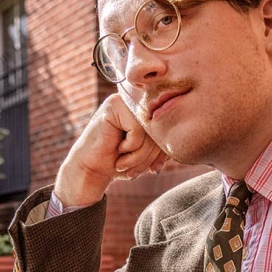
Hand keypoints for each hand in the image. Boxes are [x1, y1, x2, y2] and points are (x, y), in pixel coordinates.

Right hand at [55, 93, 169, 208]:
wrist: (91, 170)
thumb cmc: (120, 161)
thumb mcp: (149, 154)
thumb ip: (164, 145)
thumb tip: (180, 143)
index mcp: (148, 111)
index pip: (169, 129)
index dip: (164, 153)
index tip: (155, 168)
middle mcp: (138, 101)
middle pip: (160, 130)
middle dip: (150, 157)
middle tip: (133, 168)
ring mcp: (126, 100)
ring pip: (150, 132)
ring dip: (139, 156)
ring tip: (123, 161)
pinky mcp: (114, 106)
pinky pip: (137, 131)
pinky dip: (130, 148)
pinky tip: (117, 149)